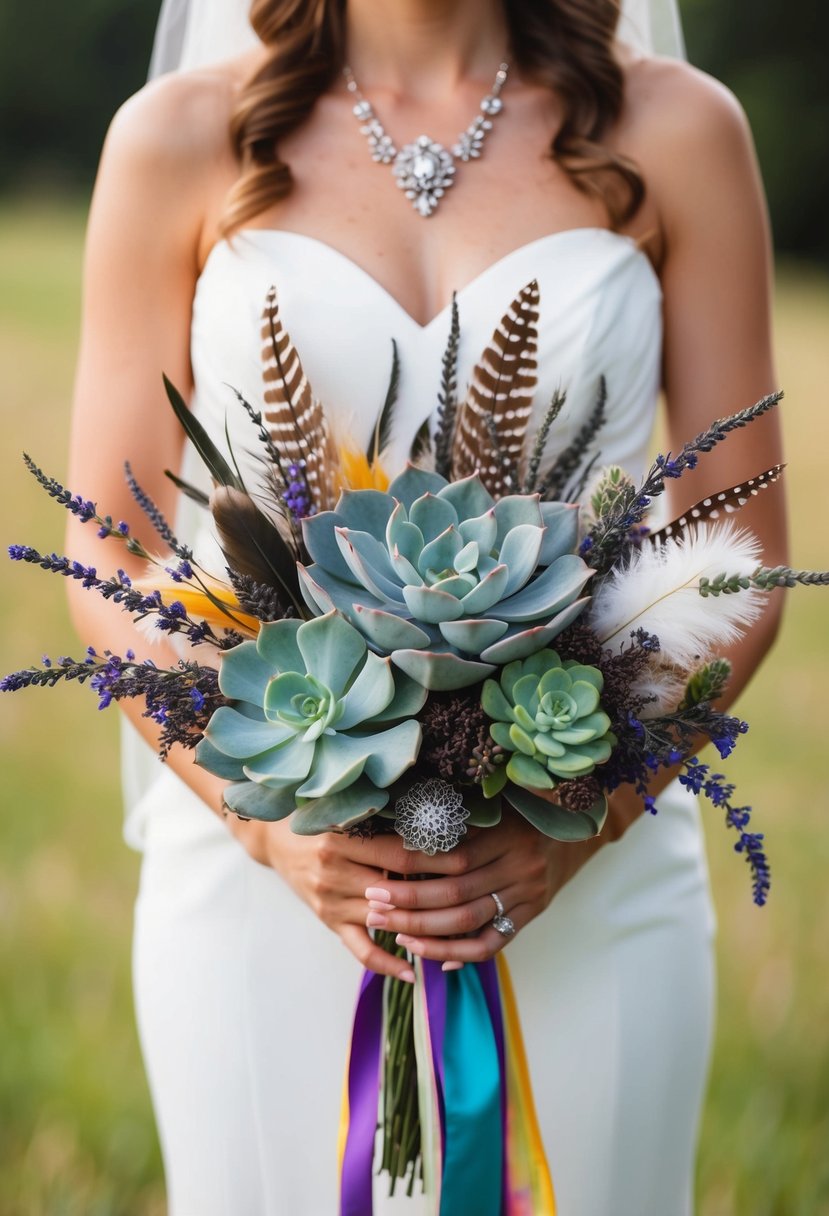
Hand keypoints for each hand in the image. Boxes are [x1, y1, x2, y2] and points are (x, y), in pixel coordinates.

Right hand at [224, 813, 478, 981]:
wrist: (276, 839)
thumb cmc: (318, 819)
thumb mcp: (346, 815)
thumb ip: (382, 822)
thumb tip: (435, 825)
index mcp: (342, 840)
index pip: (399, 854)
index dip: (436, 858)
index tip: (468, 857)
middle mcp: (334, 873)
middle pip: (396, 889)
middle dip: (437, 893)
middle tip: (473, 893)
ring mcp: (330, 902)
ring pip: (384, 920)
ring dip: (419, 928)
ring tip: (456, 932)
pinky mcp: (328, 922)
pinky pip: (361, 950)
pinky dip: (386, 963)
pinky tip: (412, 972)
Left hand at [363, 791, 643, 966]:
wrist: (575, 827)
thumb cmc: (519, 812)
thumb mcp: (492, 808)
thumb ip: (454, 823)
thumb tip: (399, 837)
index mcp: (506, 834)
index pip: (451, 860)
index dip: (412, 873)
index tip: (379, 879)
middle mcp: (520, 866)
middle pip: (456, 895)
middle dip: (409, 906)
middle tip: (374, 911)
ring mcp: (529, 894)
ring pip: (471, 923)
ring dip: (428, 934)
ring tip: (396, 934)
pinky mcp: (532, 914)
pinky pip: (494, 943)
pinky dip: (462, 954)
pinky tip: (434, 958)